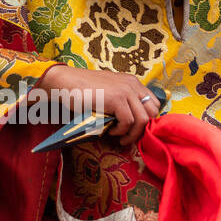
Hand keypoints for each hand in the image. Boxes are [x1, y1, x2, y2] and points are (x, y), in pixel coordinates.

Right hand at [39, 64, 160, 146]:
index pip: (154, 103)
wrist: (65, 83)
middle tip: (129, 137)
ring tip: (120, 137)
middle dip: (143, 129)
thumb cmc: (84, 91)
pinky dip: (120, 131)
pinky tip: (110, 130)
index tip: (135, 130)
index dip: (148, 120)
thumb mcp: (109, 94)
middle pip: (153, 112)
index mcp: (133, 82)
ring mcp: (126, 90)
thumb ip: (122, 103)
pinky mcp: (117, 99)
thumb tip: (133, 124)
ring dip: (132, 134)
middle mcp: (133, 84)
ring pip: (143, 119)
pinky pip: (128, 121)